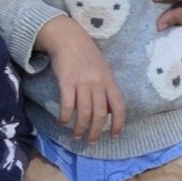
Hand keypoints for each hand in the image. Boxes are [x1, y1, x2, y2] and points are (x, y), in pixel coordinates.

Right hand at [40, 16, 124, 144]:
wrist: (68, 37)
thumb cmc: (86, 54)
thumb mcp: (102, 70)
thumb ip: (105, 88)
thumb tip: (106, 111)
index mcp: (109, 81)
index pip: (118, 106)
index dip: (118, 124)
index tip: (114, 137)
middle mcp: (98, 83)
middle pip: (100, 114)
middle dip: (96, 132)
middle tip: (90, 142)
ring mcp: (82, 82)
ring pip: (84, 113)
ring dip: (80, 128)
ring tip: (76, 135)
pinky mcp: (66, 81)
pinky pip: (67, 104)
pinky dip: (65, 116)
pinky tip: (63, 122)